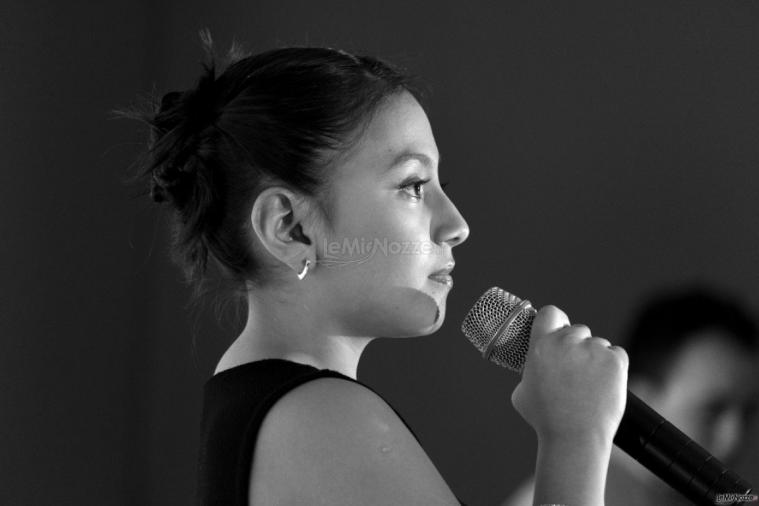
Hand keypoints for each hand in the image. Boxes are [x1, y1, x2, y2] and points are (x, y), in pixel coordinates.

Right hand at [510, 305, 628, 444]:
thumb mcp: (521, 392)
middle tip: (576, 369)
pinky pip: (616, 354)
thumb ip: (529, 371)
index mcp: (541, 346)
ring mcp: (593, 350)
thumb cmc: (545, 419)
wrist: (574, 438)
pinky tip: (604, 384)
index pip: (550, 313)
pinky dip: (613, 367)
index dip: (556, 320)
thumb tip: (534, 367)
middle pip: (578, 330)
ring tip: (590, 385)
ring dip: (595, 358)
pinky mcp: (615, 361)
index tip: (559, 329)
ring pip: (598, 344)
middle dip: (578, 346)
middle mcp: (566, 342)